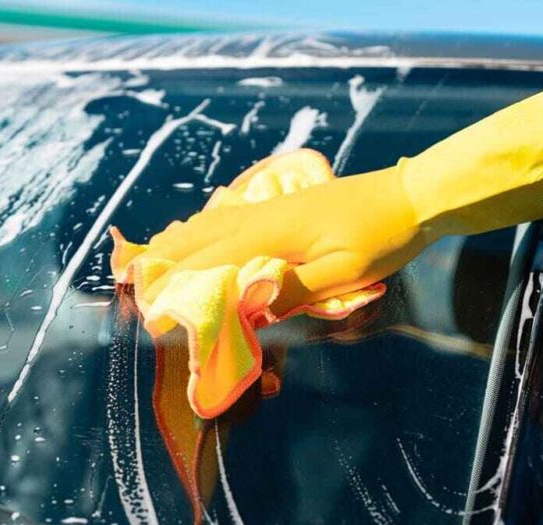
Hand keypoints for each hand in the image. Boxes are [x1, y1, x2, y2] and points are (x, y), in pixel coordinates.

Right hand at [132, 163, 424, 315]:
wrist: (410, 196)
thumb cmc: (382, 236)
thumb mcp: (346, 272)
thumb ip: (297, 287)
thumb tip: (249, 304)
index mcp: (273, 233)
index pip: (213, 261)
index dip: (179, 286)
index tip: (151, 309)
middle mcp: (262, 216)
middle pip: (201, 239)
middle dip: (166, 264)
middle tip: (132, 287)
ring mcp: (270, 209)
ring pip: (210, 224)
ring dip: (177, 243)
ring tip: (146, 259)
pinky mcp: (281, 208)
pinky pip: (227, 218)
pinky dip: (201, 229)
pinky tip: (194, 233)